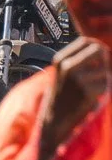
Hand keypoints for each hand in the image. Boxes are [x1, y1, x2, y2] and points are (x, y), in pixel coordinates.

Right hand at [44, 36, 110, 153]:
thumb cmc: (60, 96)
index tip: (101, 51)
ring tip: (93, 88)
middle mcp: (69, 66)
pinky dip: (103, 91)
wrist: (54, 118)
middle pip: (98, 50)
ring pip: (104, 70)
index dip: (96, 45)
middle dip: (104, 59)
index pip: (85, 41)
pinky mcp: (88, 92)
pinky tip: (92, 97)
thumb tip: (98, 49)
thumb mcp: (61, 72)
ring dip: (104, 79)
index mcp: (61, 59)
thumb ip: (76, 60)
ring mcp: (78, 79)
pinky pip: (105, 85)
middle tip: (103, 68)